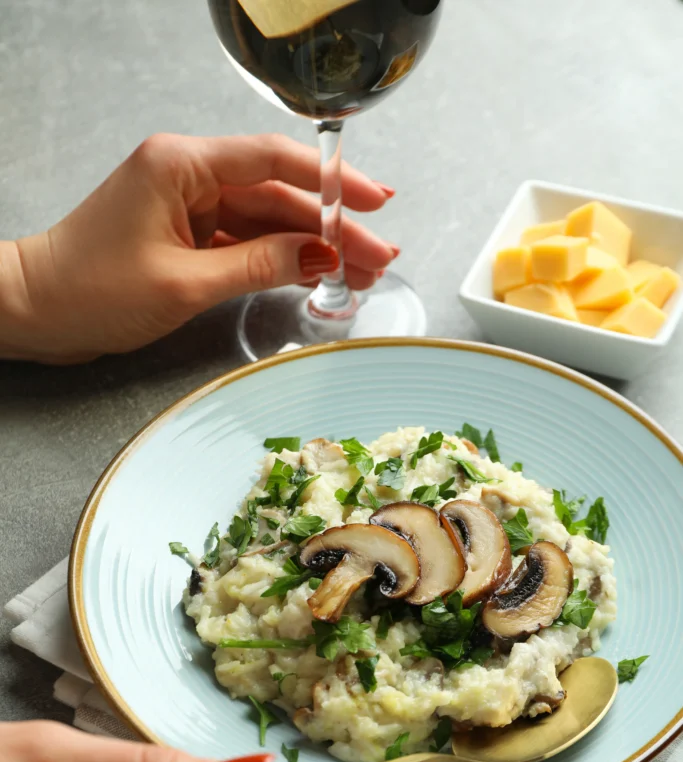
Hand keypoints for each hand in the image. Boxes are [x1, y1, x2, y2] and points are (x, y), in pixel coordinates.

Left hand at [0, 133, 396, 362]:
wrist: (37, 311)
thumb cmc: (89, 289)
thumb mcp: (185, 282)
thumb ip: (258, 265)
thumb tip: (318, 256)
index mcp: (181, 165)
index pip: (272, 160)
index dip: (330, 182)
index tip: (374, 201)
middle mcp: (187, 175)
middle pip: (278, 195)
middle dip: (331, 227)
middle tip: (378, 256)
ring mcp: (188, 205)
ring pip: (267, 221)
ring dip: (312, 247)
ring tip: (359, 273)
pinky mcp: (187, 234)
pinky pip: (246, 242)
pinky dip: (280, 259)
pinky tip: (315, 274)